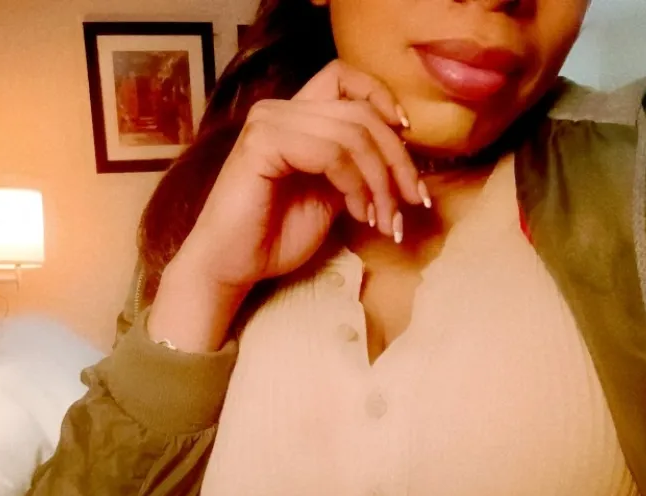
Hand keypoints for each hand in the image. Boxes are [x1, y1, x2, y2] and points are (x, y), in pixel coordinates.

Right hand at [150, 60, 424, 351]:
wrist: (233, 266)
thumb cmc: (275, 237)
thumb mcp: (330, 196)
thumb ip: (356, 167)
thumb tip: (404, 158)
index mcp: (293, 115)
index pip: (345, 78)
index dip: (381, 98)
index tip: (408, 138)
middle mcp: (279, 110)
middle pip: (360, 112)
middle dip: (397, 160)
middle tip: (413, 202)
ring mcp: (269, 123)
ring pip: (352, 134)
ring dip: (380, 181)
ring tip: (384, 220)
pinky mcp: (262, 144)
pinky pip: (331, 152)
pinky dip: (355, 185)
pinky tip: (358, 215)